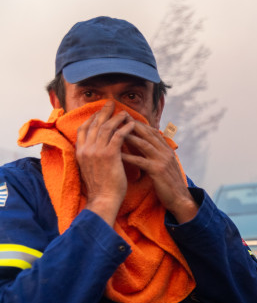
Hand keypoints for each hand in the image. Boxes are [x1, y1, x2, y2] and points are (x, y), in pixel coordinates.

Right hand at [76, 101, 136, 225]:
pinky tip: (131, 124)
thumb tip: (97, 148)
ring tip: (125, 112)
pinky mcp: (109, 155)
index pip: (83, 129)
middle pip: (94, 124)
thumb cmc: (100, 187)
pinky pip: (118, 136)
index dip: (92, 118)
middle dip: (103, 112)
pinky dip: (125, 128)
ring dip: (116, 118)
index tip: (100, 112)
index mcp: (80, 152)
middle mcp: (86, 149)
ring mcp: (96, 151)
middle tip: (111, 103)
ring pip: (106, 128)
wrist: (103, 199)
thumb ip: (91, 156)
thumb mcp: (90, 168)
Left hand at [121, 121, 197, 222]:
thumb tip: (145, 147)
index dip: (139, 124)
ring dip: (129, 136)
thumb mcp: (165, 165)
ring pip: (144, 144)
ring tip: (114, 131)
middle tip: (118, 118)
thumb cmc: (169, 183)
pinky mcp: (158, 171)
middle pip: (147, 134)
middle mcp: (166, 152)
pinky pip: (140, 161)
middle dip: (132, 124)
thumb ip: (157, 155)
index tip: (126, 118)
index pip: (152, 132)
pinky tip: (117, 154)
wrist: (180, 199)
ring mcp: (162, 160)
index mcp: (167, 150)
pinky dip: (128, 156)